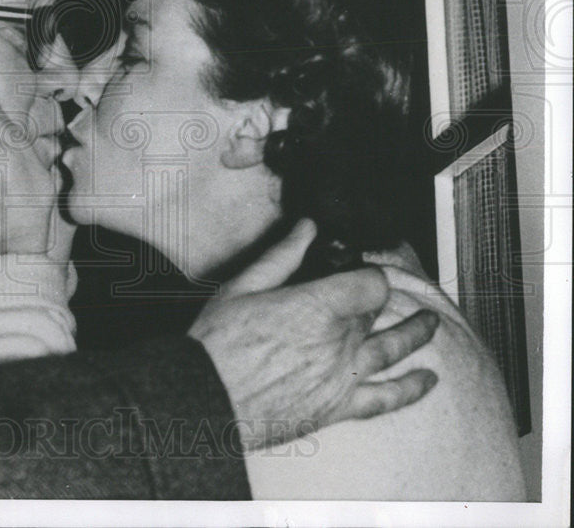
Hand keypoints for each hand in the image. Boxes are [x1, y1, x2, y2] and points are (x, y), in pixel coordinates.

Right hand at [188, 222, 439, 451]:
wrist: (206, 399)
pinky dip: (411, 388)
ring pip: (393, 348)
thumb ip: (281, 256)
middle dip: (375, 301)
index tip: (359, 272)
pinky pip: (386, 398)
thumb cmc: (216, 344)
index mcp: (316, 305)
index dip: (368, 274)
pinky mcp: (338, 406)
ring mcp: (342, 375)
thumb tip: (307, 228)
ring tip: (430, 324)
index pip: (371, 283)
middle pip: (375, 312)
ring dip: (415, 334)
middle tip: (369, 295)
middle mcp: (338, 340)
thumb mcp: (242, 287)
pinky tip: (428, 379)